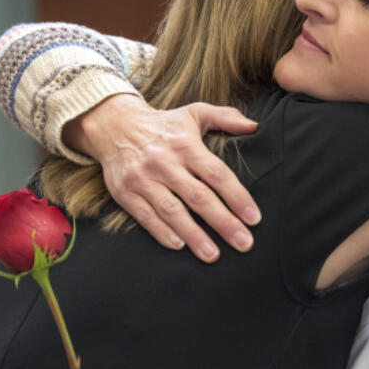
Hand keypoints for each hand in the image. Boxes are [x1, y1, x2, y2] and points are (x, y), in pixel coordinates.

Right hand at [64, 94, 259, 262]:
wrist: (114, 125)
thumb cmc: (164, 125)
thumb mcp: (194, 113)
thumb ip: (225, 117)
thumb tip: (254, 126)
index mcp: (186, 145)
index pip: (217, 174)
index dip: (237, 197)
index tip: (254, 218)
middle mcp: (165, 163)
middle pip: (198, 197)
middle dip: (223, 222)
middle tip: (244, 244)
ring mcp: (143, 179)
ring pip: (172, 211)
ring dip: (194, 235)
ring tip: (213, 255)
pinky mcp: (125, 193)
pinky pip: (146, 217)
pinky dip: (162, 232)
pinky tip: (179, 246)